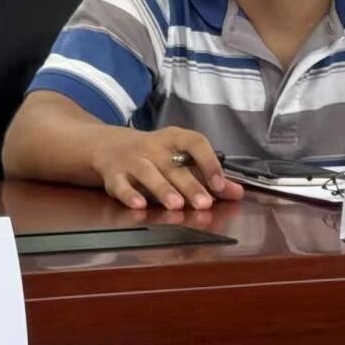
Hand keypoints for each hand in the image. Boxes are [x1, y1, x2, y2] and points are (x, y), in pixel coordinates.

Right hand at [92, 126, 243, 210]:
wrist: (108, 145)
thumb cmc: (154, 154)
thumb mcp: (179, 158)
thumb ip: (208, 175)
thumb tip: (236, 193)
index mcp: (174, 138)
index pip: (195, 142)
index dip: (209, 162)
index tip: (220, 184)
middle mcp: (153, 146)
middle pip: (173, 165)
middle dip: (190, 185)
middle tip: (204, 203)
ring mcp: (131, 159)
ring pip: (147, 172)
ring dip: (162, 189)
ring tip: (176, 206)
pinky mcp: (113, 175)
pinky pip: (120, 184)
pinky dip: (129, 195)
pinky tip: (140, 205)